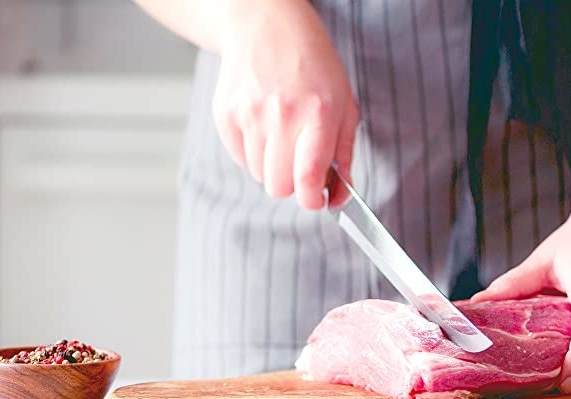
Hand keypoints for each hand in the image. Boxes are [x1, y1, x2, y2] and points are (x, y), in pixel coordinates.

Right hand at [212, 0, 357, 206]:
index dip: (313, 200)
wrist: (266, 26)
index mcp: (318, 114)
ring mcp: (249, 115)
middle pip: (279, 187)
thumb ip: (344, 155)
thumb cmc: (313, 66)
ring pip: (260, 176)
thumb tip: (339, 198)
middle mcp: (281, 116)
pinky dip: (254, 153)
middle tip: (301, 163)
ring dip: (274, 166)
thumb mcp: (345, 105)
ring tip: (283, 136)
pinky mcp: (225, 114)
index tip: (318, 199)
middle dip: (293, 184)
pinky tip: (264, 125)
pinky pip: (240, 159)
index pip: (308, 179)